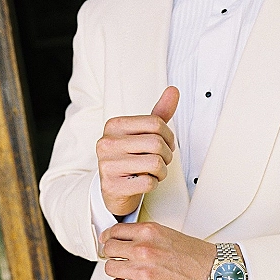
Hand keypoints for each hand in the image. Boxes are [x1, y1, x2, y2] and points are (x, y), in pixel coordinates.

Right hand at [96, 86, 179, 217]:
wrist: (114, 189)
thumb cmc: (130, 158)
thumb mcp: (143, 133)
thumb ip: (159, 113)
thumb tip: (173, 91)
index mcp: (114, 125)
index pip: (156, 123)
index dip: (168, 136)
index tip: (165, 145)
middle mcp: (107, 143)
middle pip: (157, 143)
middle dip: (167, 155)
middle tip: (160, 161)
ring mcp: (107, 164)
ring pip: (155, 163)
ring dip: (161, 171)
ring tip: (152, 172)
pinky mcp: (112, 185)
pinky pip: (148, 182)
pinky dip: (153, 184)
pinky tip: (143, 182)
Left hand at [99, 221, 216, 279]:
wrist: (216, 274)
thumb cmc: (197, 258)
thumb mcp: (168, 235)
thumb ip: (146, 237)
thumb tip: (126, 242)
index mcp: (150, 232)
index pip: (115, 231)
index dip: (110, 239)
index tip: (110, 244)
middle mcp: (144, 249)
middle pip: (109, 249)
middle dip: (113, 255)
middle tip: (118, 260)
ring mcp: (143, 271)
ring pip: (109, 269)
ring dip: (116, 272)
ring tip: (125, 274)